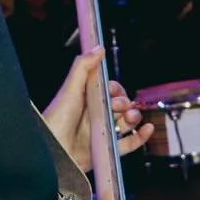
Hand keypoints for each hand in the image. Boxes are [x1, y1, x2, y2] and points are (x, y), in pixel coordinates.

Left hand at [43, 47, 152, 170]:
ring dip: (134, 116)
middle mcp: (95, 116)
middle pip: (120, 106)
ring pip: (126, 122)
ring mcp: (101, 133)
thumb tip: (98, 49)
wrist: (52, 150)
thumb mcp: (69, 89)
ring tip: (131, 116)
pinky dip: (141, 136)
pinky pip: (129, 143)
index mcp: (87, 100)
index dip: (115, 89)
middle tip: (118, 106)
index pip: (109, 91)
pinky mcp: (106, 149)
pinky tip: (147, 128)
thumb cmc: (55, 120)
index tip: (113, 90)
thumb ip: (83, 67)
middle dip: (125, 102)